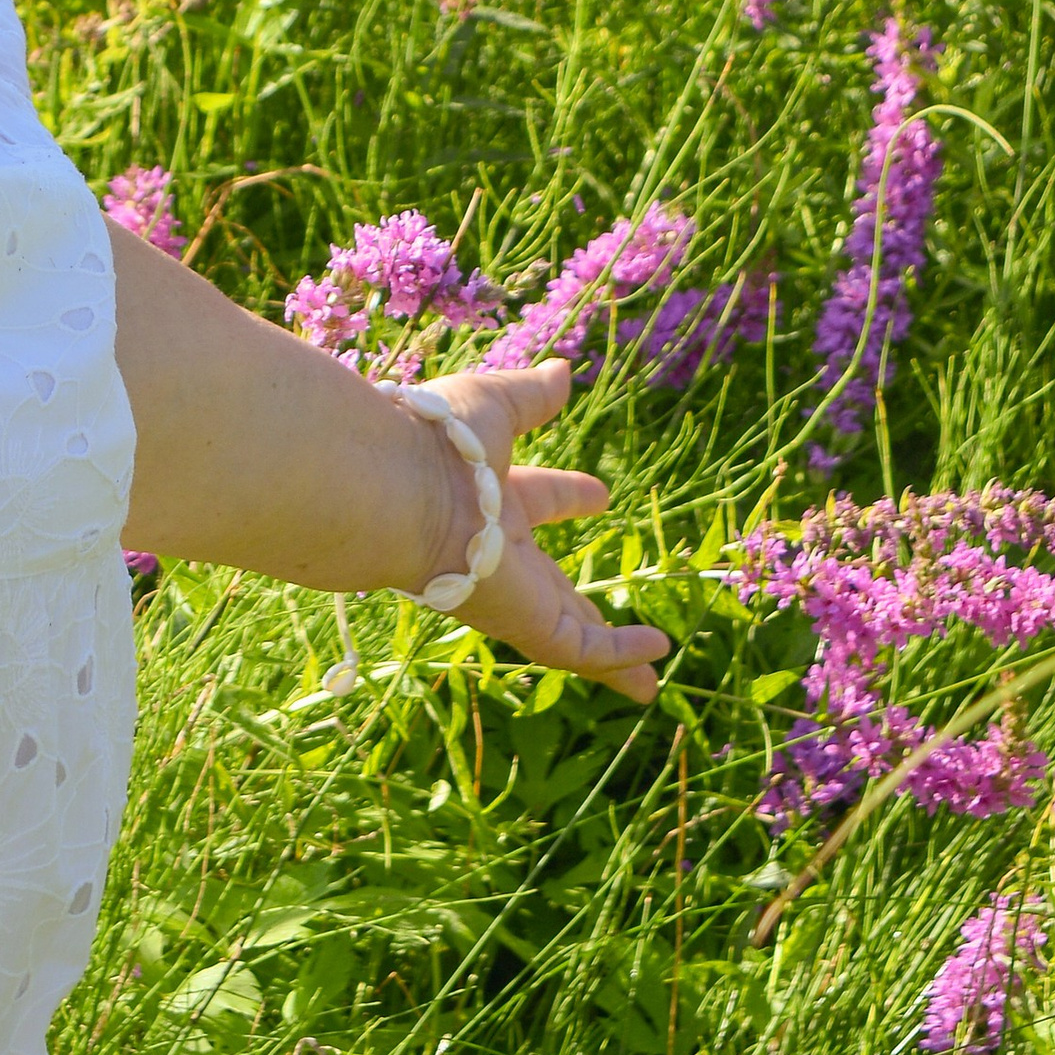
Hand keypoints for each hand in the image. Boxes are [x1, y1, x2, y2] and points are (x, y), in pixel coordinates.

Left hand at [411, 361, 667, 707]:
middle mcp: (499, 553)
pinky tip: (656, 655)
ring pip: (567, 634)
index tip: (599, 496)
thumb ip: (531, 396)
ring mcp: (512, 594)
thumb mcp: (494, 406)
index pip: (537, 500)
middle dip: (579, 601)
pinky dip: (620, 656)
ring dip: (609, 657)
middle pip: (549, 586)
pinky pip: (580, 650)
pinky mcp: (525, 623)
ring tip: (647, 684)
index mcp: (489, 498)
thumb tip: (563, 370)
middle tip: (610, 610)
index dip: (567, 497)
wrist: (398, 490)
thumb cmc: (438, 442)